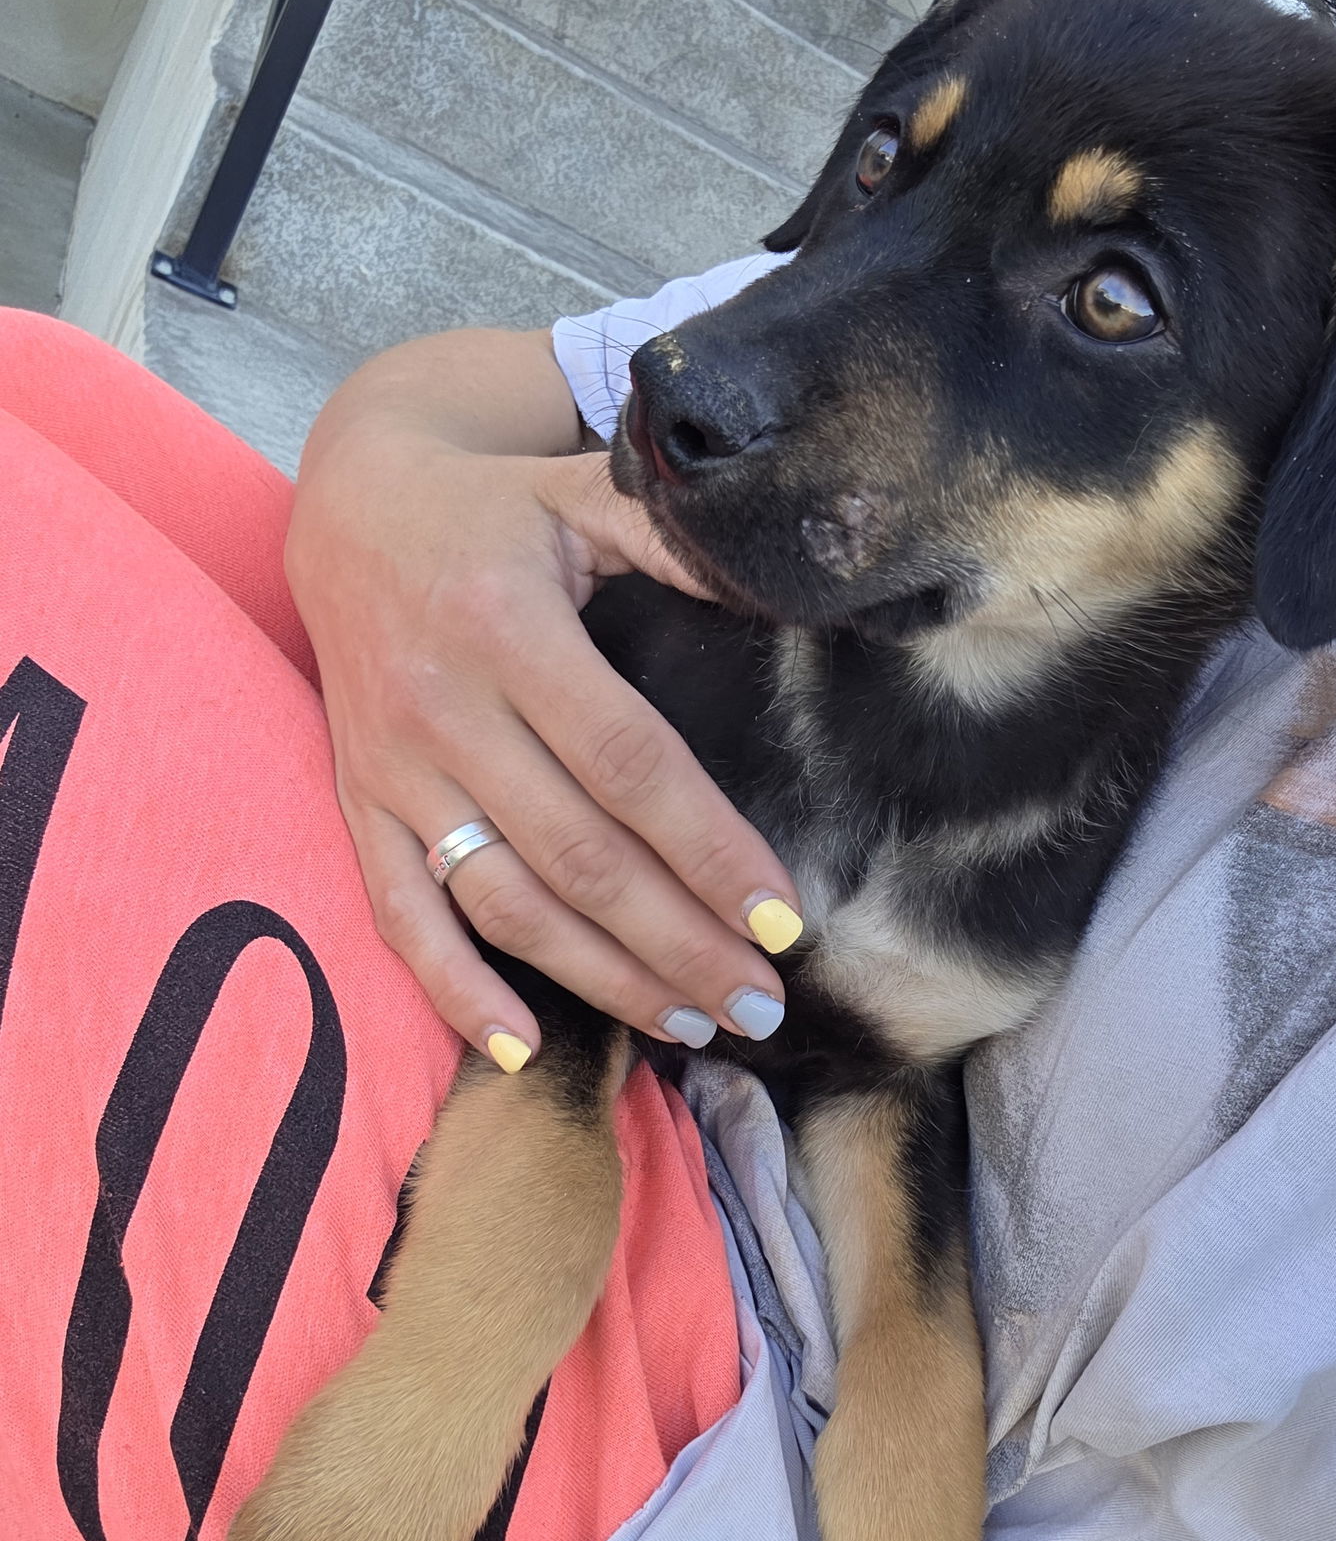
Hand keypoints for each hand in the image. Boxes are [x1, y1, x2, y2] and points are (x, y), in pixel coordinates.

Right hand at [286, 330, 798, 1061]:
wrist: (347, 505)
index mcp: (511, 629)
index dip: (708, 849)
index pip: (629, 764)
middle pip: (580, 855)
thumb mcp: (579, 493)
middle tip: (761, 1004)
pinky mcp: (358, 804)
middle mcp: (445, 709)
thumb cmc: (491, 508)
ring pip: (504, 900)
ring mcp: (394, 768)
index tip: (781, 920)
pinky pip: (399, 914)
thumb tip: (783, 582)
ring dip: (600, 979)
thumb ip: (674, 540)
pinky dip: (454, 988)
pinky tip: (521, 1047)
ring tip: (691, 1025)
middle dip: (678, 943)